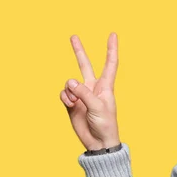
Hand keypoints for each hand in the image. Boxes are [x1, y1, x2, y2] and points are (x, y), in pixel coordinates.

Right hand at [60, 33, 120, 150]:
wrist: (98, 142)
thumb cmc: (105, 124)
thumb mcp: (97, 106)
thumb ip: (83, 92)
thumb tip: (69, 81)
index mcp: (105, 86)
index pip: (110, 64)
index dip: (111, 49)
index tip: (113, 34)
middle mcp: (92, 87)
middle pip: (85, 65)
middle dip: (79, 51)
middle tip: (73, 36)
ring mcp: (81, 95)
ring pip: (69, 83)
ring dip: (70, 90)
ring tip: (75, 101)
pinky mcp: (71, 103)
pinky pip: (64, 93)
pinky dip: (65, 97)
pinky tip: (70, 104)